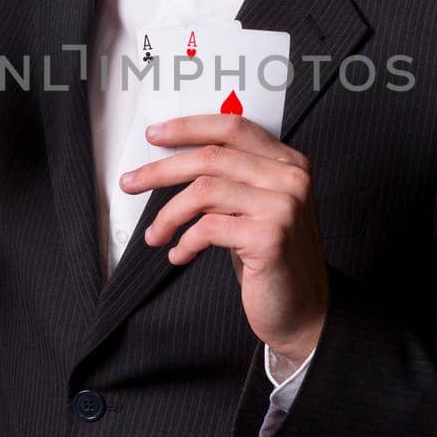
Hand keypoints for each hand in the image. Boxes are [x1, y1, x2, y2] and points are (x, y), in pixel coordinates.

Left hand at [119, 114, 329, 363]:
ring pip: (204, 191)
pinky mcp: (270, 237)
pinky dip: (185, 242)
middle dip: (161, 170)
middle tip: (130, 183)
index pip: (232, 127)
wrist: (305, 310)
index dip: (188, 128)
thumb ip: (232, 179)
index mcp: (288, 161)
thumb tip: (174, 161)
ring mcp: (283, 206)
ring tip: (155, 235)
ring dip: (168, 214)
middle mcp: (291, 178)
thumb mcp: (256, 208)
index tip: (154, 135)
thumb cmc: (272, 258)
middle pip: (211, 157)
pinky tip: (180, 255)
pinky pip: (208, 228)